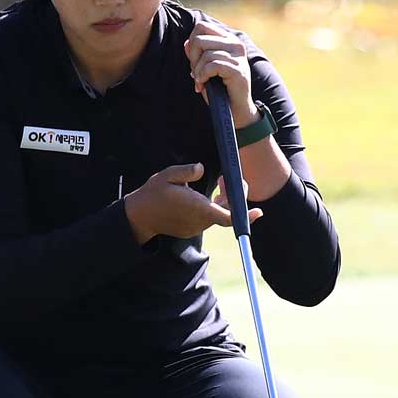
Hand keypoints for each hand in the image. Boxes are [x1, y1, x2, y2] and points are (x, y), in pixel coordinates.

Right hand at [124, 163, 262, 244]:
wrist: (139, 216)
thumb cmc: (153, 194)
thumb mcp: (167, 176)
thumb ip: (186, 171)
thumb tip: (201, 168)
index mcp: (197, 208)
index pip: (228, 216)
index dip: (245, 214)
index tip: (258, 210)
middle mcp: (200, 221)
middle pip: (226, 213)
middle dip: (233, 196)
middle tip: (228, 180)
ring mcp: (196, 227)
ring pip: (218, 215)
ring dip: (223, 201)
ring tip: (220, 183)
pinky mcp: (191, 228)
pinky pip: (209, 218)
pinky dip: (214, 207)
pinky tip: (209, 195)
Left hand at [184, 21, 255, 124]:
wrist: (236, 110)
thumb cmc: (220, 89)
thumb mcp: (205, 69)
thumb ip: (197, 55)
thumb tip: (187, 43)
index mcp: (228, 39)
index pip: (201, 26)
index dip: (192, 43)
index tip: (194, 61)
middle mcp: (235, 44)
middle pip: (199, 39)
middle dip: (192, 58)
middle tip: (195, 73)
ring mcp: (238, 56)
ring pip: (205, 54)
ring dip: (197, 71)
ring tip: (200, 81)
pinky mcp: (237, 69)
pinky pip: (212, 65)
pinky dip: (203, 76)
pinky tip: (204, 84)